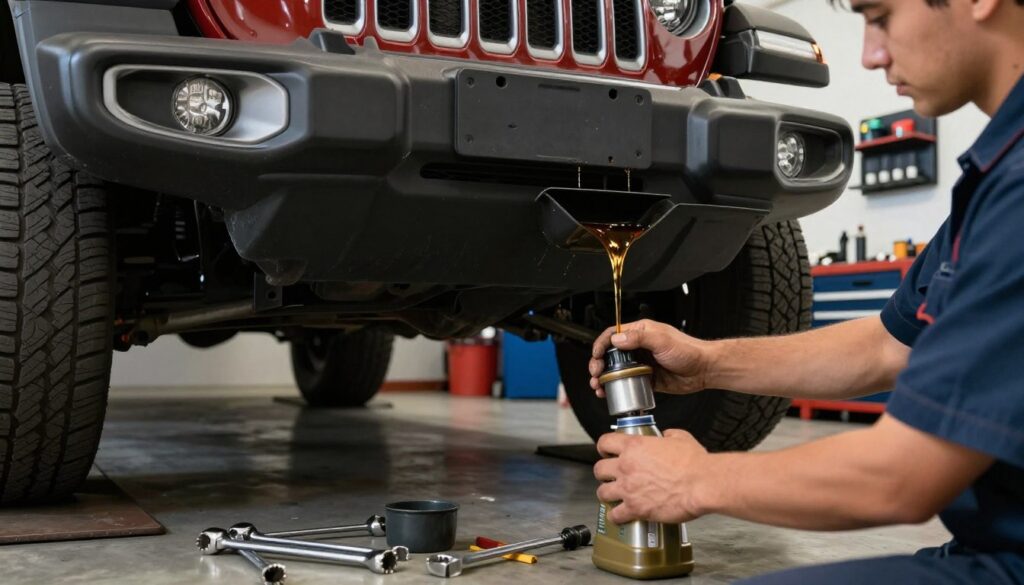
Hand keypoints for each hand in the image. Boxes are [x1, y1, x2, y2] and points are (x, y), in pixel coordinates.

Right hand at [588, 319, 712, 396]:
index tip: (596, 356)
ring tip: (598, 386)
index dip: (601, 344)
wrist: (704, 369)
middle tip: (595, 373)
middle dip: (598, 363)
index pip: (613, 335)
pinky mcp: (646, 378)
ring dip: (604, 377)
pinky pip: (627, 382)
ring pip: (616, 370)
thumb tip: (617, 339)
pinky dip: (615, 387)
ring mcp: (642, 363)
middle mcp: (639, 347)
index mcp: (641, 332)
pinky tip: (609, 393)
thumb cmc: (689, 350)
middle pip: (611, 354)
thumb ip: (639, 338)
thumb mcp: (662, 340)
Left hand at [593, 429, 708, 523]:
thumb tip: (667, 436)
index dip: (604, 447)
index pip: (605, 442)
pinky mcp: (636, 508)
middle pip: (599, 469)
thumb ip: (668, 435)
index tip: (606, 452)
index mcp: (635, 446)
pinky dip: (616, 516)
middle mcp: (627, 466)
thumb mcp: (681, 438)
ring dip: (607, 494)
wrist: (702, 484)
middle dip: (604, 473)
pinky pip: (615, 515)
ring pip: (602, 492)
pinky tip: (619, 515)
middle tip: (611, 475)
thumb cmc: (694, 463)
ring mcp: (628, 488)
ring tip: (613, 495)